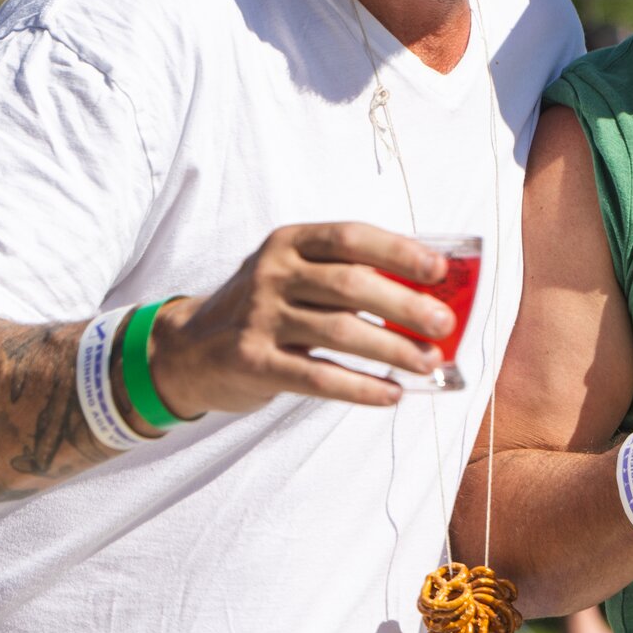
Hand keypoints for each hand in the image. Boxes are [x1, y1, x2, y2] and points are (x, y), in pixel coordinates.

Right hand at [150, 223, 454, 416]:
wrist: (188, 350)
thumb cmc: (265, 308)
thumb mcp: (295, 274)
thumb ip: (348, 274)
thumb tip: (430, 292)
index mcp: (291, 242)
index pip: (351, 237)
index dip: (399, 251)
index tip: (439, 269)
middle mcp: (272, 273)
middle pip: (351, 285)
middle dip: (405, 305)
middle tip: (445, 324)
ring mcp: (259, 317)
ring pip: (340, 332)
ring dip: (393, 349)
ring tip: (429, 362)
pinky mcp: (252, 362)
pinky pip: (317, 376)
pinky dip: (360, 387)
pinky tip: (391, 394)